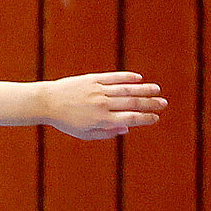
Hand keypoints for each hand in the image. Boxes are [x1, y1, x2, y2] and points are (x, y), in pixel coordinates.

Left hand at [43, 72, 165, 139]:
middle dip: (150, 104)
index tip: (155, 118)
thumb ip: (106, 133)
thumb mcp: (84, 133)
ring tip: (157, 90)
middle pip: (132, 103)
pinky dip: (127, 78)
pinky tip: (139, 78)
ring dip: (144, 89)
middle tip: (164, 104)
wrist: (47, 102)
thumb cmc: (66, 121)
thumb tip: (127, 129)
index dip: (144, 119)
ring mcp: (98, 90)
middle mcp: (102, 105)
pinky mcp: (93, 79)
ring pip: (126, 89)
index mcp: (101, 120)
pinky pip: (114, 77)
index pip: (129, 119)